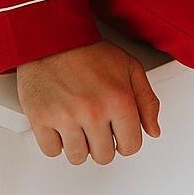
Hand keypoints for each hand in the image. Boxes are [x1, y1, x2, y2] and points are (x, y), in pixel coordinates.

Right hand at [16, 38, 161, 163]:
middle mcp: (93, 112)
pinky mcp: (41, 119)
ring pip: (77, 157)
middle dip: (102, 144)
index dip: (126, 142)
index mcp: (119, 101)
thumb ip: (147, 102)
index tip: (119, 135)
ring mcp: (65, 117)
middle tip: (97, 126)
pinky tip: (61, 124)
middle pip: (104, 156)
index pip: (131, 146)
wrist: (54, 37)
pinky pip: (51, 151)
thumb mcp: (130, 69)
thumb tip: (153, 130)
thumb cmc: (90, 51)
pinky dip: (56, 142)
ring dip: (79, 145)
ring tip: (78, 125)